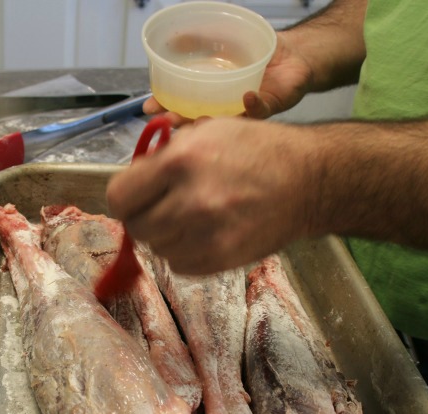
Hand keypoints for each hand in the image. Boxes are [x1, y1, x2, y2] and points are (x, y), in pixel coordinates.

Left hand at [107, 117, 315, 273]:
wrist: (308, 181)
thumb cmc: (258, 150)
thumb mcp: (206, 132)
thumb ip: (164, 158)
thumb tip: (135, 182)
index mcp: (181, 161)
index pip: (119, 197)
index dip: (125, 198)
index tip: (135, 198)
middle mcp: (190, 201)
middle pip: (137, 227)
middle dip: (146, 217)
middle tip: (165, 207)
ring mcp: (206, 236)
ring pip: (157, 249)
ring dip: (167, 237)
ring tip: (191, 219)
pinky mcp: (221, 260)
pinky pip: (179, 266)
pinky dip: (184, 254)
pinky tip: (203, 235)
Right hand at [143, 32, 312, 124]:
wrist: (297, 55)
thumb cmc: (262, 50)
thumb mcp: (226, 38)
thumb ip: (200, 39)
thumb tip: (173, 38)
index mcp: (211, 92)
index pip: (181, 103)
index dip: (164, 107)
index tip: (149, 109)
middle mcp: (224, 105)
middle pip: (196, 119)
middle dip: (180, 122)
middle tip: (168, 122)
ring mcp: (243, 110)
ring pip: (223, 124)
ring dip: (211, 122)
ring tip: (199, 118)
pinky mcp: (267, 108)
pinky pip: (258, 111)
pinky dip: (252, 106)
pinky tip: (247, 97)